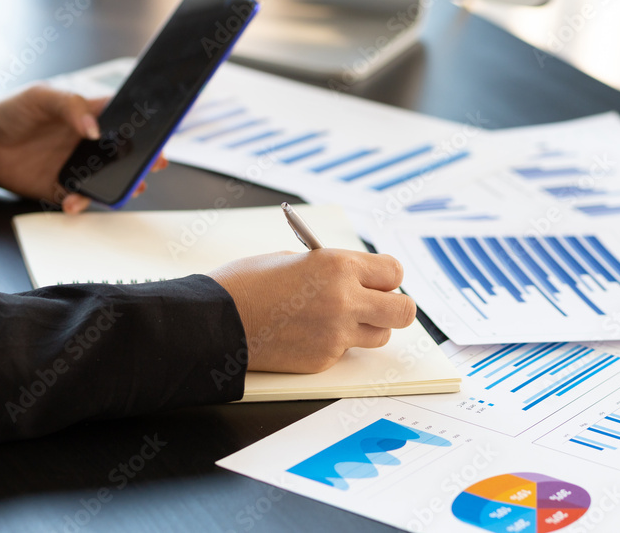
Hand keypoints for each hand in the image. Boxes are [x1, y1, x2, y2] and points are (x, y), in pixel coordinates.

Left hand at [0, 85, 167, 212]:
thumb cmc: (12, 112)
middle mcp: (89, 143)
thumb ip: (70, 106)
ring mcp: (78, 167)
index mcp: (89, 116)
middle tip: (154, 164)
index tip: (156, 135)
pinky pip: (80, 199)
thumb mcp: (41, 96)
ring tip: (129, 189)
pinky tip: (73, 202)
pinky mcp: (61, 187)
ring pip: (110, 179)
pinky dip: (81, 203)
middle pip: (126, 153)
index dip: (144, 127)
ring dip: (123, 186)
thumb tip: (94, 128)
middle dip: (145, 160)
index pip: (124, 120)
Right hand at [207, 249, 416, 372]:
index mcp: (338, 266)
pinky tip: (308, 333)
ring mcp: (336, 335)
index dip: (386, 276)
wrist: (216, 320)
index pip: (394, 272)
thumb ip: (333, 270)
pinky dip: (335, 344)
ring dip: (368, 327)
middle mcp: (345, 301)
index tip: (376, 278)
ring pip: (380, 335)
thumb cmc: (248, 283)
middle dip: (393, 306)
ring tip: (339, 318)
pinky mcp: (323, 360)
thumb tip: (356, 279)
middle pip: (403, 310)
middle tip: (375, 303)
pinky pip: (346, 352)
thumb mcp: (296, 260)